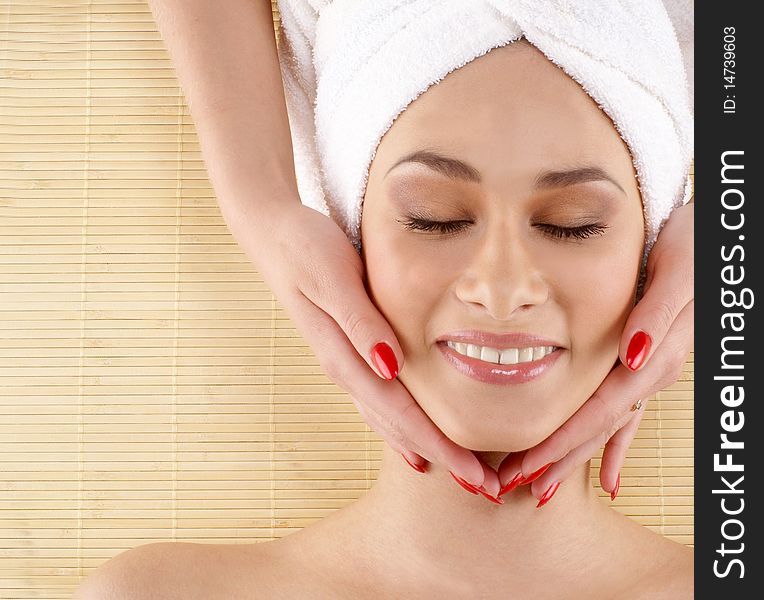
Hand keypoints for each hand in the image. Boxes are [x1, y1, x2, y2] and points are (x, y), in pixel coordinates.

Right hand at [241, 201, 491, 488]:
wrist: (271, 234)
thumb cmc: (305, 249)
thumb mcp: (334, 278)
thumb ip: (360, 323)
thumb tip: (389, 366)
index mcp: (345, 356)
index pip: (401, 414)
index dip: (440, 448)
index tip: (476, 476)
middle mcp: (346, 370)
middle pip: (399, 427)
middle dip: (444, 460)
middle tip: (487, 489)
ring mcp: (346, 365)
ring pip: (390, 421)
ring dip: (427, 450)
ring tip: (461, 474)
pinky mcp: (349, 353)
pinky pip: (380, 404)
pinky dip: (402, 430)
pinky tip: (414, 445)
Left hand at [498, 199, 693, 503]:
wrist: (705, 234)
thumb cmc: (689, 244)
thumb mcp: (677, 270)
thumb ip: (658, 313)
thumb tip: (634, 355)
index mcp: (653, 356)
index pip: (598, 413)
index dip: (561, 444)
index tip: (525, 469)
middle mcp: (650, 372)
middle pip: (597, 430)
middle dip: (555, 462)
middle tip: (512, 488)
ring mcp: (649, 372)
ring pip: (606, 427)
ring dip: (573, 459)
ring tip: (543, 490)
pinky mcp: (646, 363)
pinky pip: (626, 415)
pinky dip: (613, 448)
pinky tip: (607, 479)